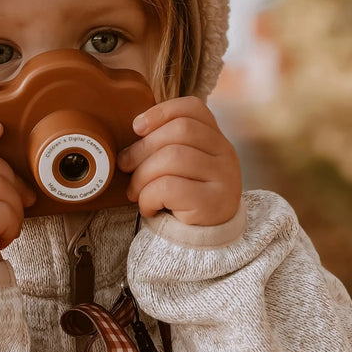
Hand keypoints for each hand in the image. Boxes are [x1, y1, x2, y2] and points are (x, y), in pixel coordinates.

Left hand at [116, 97, 241, 226]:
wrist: (204, 242)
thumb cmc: (183, 199)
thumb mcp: (179, 166)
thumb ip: (165, 145)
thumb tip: (134, 133)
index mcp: (216, 139)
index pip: (194, 109)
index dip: (161, 111)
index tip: (137, 127)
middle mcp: (226, 154)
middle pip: (180, 131)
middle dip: (142, 147)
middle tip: (125, 166)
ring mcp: (224, 178)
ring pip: (173, 158)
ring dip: (142, 176)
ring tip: (135, 192)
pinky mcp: (214, 203)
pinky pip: (170, 187)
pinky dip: (149, 197)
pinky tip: (149, 207)